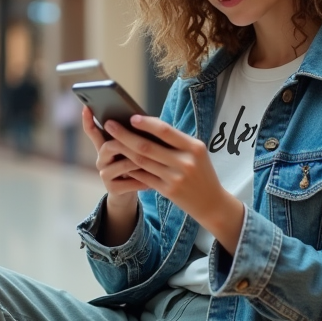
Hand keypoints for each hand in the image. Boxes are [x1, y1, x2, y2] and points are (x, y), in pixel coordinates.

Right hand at [81, 106, 146, 197]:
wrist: (128, 194)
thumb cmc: (134, 167)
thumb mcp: (133, 150)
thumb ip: (134, 137)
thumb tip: (145, 121)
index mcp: (105, 146)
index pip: (92, 131)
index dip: (88, 120)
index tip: (86, 107)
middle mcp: (101, 159)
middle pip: (108, 146)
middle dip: (125, 142)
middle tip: (141, 142)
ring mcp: (104, 175)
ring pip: (123, 164)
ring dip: (139, 163)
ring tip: (155, 163)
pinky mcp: (111, 189)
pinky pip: (129, 183)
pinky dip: (142, 182)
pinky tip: (152, 183)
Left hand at [104, 115, 245, 254]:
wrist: (211, 202)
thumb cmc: (202, 172)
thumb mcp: (196, 152)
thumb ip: (176, 141)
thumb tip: (147, 125)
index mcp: (194, 147)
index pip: (165, 131)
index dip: (146, 123)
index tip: (130, 117)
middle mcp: (185, 162)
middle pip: (148, 146)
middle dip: (125, 135)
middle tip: (110, 125)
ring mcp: (176, 178)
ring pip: (142, 161)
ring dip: (124, 150)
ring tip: (111, 141)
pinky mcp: (168, 191)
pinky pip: (144, 177)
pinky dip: (132, 168)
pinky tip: (121, 160)